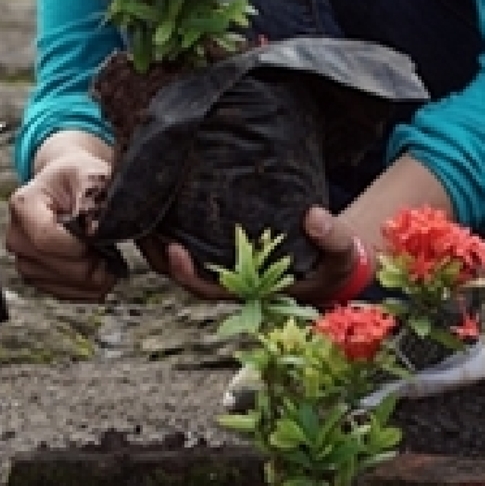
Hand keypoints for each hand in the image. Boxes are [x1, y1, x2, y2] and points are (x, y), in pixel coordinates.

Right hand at [6, 146, 118, 301]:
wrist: (66, 188)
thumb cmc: (78, 178)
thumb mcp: (89, 174)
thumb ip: (93, 195)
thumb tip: (94, 230)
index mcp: (23, 205)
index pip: (47, 238)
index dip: (80, 245)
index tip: (100, 236)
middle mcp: (16, 236)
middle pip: (60, 267)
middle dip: (94, 263)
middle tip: (112, 247)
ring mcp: (23, 261)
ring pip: (65, 285)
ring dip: (94, 278)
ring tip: (107, 256)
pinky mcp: (36, 278)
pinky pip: (67, 295)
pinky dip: (89, 288)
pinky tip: (99, 270)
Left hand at [146, 204, 376, 304]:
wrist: (333, 259)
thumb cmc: (334, 264)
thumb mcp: (342, 254)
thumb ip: (334, 239)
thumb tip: (314, 217)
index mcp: (249, 289)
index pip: (207, 288)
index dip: (186, 274)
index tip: (175, 249)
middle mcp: (228, 278)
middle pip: (181, 272)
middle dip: (157, 251)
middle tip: (143, 219)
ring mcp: (223, 261)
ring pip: (178, 255)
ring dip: (157, 236)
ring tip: (141, 204)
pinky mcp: (222, 243)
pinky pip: (189, 236)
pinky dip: (172, 223)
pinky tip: (161, 195)